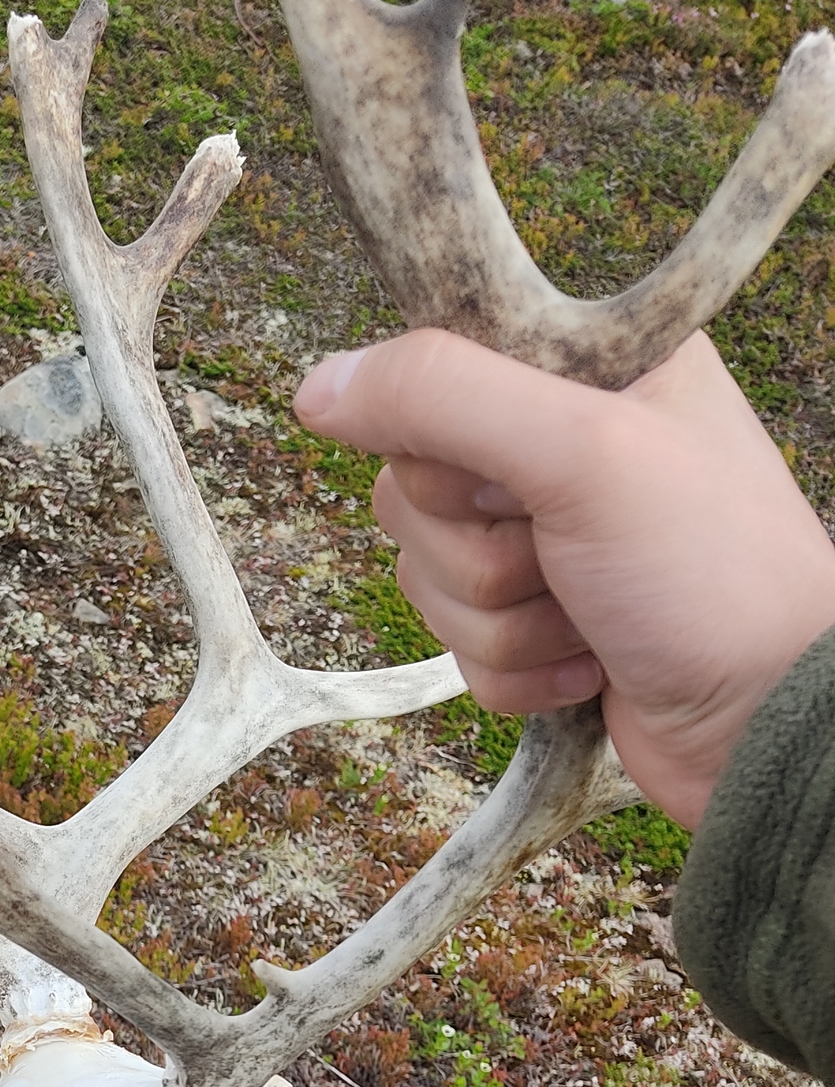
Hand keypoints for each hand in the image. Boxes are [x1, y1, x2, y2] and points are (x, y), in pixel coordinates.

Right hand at [293, 327, 834, 827]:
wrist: (769, 722)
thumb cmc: (710, 574)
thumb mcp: (582, 452)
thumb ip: (445, 397)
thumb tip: (318, 385)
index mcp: (588, 364)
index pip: (435, 368)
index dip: (444, 435)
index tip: (505, 470)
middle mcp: (564, 441)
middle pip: (412, 483)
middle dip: (479, 544)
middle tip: (566, 550)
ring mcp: (549, 537)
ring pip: (429, 573)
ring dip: (502, 618)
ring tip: (591, 615)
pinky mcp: (538, 625)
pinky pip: (457, 647)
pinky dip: (513, 670)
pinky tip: (589, 666)